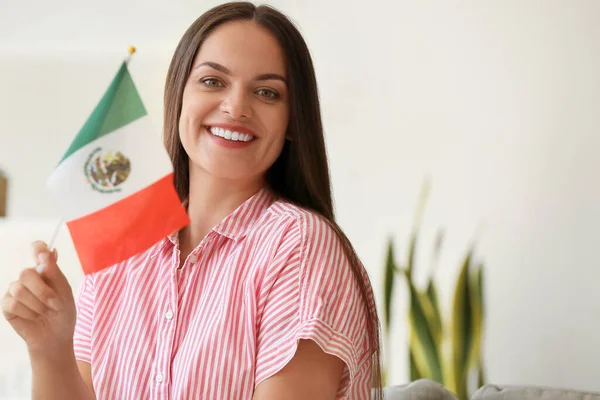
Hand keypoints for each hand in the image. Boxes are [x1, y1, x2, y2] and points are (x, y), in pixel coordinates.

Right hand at [1, 241, 76, 356]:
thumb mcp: (65, 292)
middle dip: (43, 291)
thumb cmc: (63, 313)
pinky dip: (28, 312)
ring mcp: (16, 290)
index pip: (38, 249)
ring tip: (46, 312)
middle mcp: (28, 278)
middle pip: (26, 272)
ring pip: (19, 289)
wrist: (56, 337)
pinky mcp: (7, 305)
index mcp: (45, 270)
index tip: (43, 255)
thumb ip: (55, 273)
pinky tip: (34, 317)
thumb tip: (51, 250)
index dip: (38, 249)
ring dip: (37, 304)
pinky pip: (12, 303)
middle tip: (55, 304)